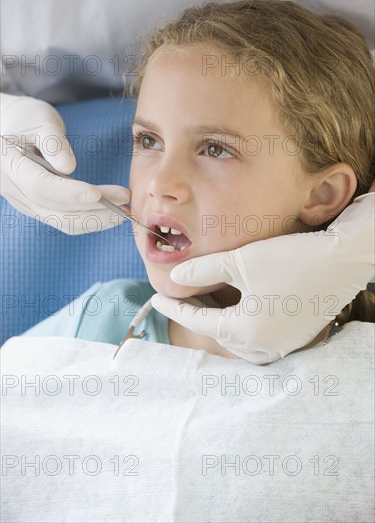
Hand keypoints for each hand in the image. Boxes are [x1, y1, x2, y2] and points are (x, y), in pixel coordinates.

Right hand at [0, 93, 129, 233]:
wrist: (9, 130)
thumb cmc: (25, 119)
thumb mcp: (38, 120)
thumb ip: (52, 142)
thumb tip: (68, 168)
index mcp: (11, 167)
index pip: (42, 187)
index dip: (70, 193)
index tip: (97, 194)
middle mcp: (17, 192)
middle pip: (56, 211)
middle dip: (93, 211)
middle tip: (125, 205)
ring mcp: (28, 204)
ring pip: (63, 221)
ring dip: (97, 220)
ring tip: (125, 212)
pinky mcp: (40, 209)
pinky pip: (66, 220)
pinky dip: (90, 218)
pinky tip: (112, 212)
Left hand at [151, 193, 374, 363]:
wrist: (342, 260)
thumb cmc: (292, 258)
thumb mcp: (241, 260)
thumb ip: (203, 270)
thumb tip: (176, 276)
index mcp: (246, 331)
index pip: (198, 322)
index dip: (175, 307)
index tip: (156, 298)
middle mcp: (262, 347)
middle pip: (216, 334)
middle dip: (196, 316)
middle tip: (180, 297)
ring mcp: (280, 347)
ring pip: (235, 340)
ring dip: (217, 323)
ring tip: (204, 302)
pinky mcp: (293, 340)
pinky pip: (256, 340)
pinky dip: (240, 326)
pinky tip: (235, 308)